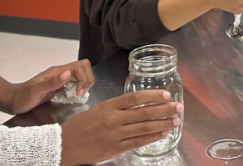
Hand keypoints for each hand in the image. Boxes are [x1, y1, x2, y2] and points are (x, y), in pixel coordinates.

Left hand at [0, 61, 94, 114]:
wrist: (13, 101)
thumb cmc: (22, 98)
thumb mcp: (35, 92)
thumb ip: (51, 83)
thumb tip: (68, 73)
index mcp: (55, 72)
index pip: (78, 67)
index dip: (83, 79)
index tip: (79, 93)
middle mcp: (60, 73)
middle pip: (83, 67)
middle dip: (87, 79)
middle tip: (81, 93)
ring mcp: (60, 79)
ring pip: (81, 73)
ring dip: (85, 83)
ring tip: (79, 95)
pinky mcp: (59, 86)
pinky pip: (76, 82)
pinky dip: (80, 88)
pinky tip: (74, 97)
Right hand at [59, 90, 181, 165]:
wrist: (64, 145)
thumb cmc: (81, 125)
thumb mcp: (98, 109)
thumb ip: (117, 107)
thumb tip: (141, 104)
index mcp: (108, 105)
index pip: (135, 98)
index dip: (153, 96)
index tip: (166, 94)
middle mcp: (113, 119)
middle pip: (144, 112)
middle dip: (164, 109)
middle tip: (178, 106)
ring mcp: (115, 135)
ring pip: (144, 127)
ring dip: (162, 123)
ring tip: (175, 120)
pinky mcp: (115, 149)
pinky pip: (138, 142)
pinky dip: (152, 137)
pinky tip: (162, 133)